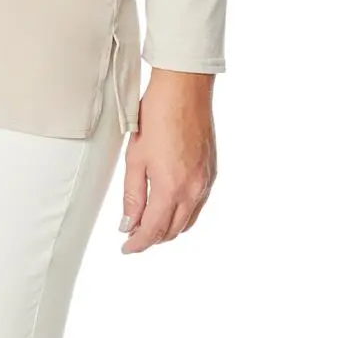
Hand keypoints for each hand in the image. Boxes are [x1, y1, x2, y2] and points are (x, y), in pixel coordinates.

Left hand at [118, 67, 216, 253]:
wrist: (184, 90)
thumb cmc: (156, 116)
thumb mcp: (135, 157)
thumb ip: (132, 195)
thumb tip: (128, 223)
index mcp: (170, 188)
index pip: (153, 230)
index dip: (138, 243)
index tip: (126, 247)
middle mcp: (193, 190)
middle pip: (173, 231)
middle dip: (152, 238)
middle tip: (133, 234)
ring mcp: (205, 182)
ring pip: (188, 221)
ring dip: (169, 227)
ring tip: (148, 222)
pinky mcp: (211, 172)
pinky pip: (198, 205)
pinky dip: (183, 213)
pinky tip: (170, 204)